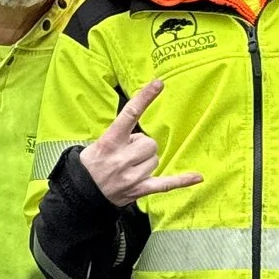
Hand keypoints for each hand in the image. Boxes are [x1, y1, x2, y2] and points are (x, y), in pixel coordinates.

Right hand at [80, 77, 203, 210]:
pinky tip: (197, 177)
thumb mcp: (97, 144)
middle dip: (141, 145)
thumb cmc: (90, 166)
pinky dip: (182, 180)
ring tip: (129, 168)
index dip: (144, 98)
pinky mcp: (139, 190)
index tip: (157, 84)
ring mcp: (131, 176)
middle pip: (150, 142)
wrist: (81, 194)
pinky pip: (166, 184)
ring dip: (146, 161)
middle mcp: (121, 158)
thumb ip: (120, 136)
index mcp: (109, 142)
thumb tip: (140, 136)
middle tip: (126, 153)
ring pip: (155, 160)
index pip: (130, 114)